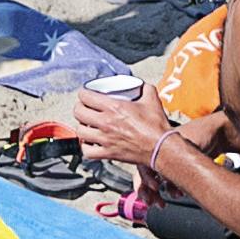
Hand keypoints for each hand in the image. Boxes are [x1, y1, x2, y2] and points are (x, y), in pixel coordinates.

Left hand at [63, 89, 185, 177]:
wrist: (161, 148)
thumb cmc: (156, 126)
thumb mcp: (152, 99)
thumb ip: (145, 88)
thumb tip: (142, 85)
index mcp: (113, 107)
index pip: (86, 96)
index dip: (83, 93)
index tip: (86, 95)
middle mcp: (106, 123)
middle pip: (78, 112)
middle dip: (79, 108)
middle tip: (84, 108)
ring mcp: (105, 139)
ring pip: (80, 131)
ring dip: (81, 126)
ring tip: (86, 124)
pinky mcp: (108, 153)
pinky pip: (87, 151)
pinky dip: (86, 147)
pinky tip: (90, 142)